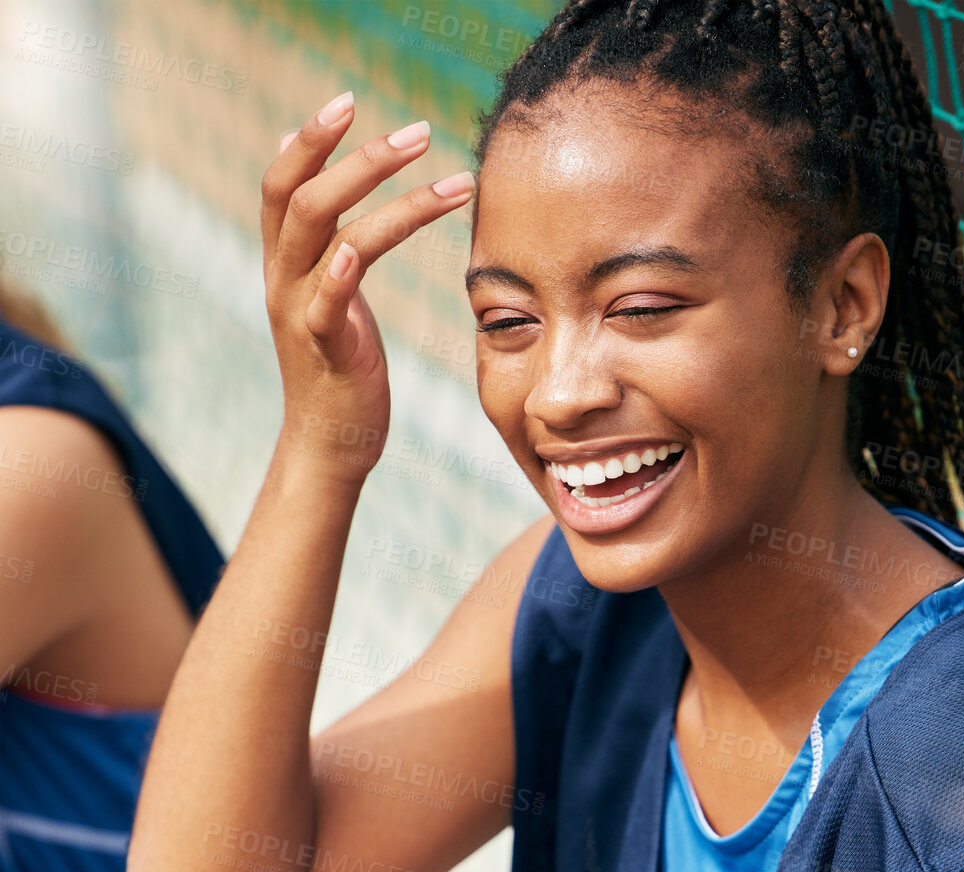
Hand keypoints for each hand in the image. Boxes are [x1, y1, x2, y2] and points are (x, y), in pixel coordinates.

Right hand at [260, 91, 473, 482]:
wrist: (329, 445)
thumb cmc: (340, 369)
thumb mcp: (327, 296)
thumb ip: (323, 241)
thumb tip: (316, 178)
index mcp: (286, 263)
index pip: (283, 183)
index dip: (309, 139)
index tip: (347, 102)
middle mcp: (284, 280)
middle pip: (301, 194)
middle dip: (357, 155)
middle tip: (417, 131)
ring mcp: (299, 314)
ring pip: (324, 234)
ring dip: (384, 195)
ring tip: (447, 176)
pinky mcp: (325, 351)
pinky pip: (324, 303)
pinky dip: (339, 271)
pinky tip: (359, 247)